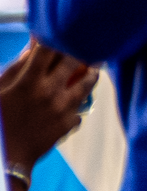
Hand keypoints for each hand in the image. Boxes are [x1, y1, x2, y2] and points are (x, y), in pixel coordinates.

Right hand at [0, 42, 96, 169]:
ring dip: (91, 74)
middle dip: (79, 51)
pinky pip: (79, 109)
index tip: (61, 33)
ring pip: (87, 84)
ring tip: (94, 68)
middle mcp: (49, 92)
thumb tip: (32, 52)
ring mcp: (63, 109)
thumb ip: (14, 70)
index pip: (48, 49)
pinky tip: (74, 102)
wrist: (6, 158)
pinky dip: (76, 105)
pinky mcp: (69, 124)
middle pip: (74, 61)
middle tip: (87, 44)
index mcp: (28, 81)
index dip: (55, 38)